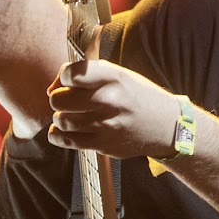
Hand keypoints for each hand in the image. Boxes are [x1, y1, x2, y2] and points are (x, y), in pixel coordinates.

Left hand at [47, 59, 179, 158]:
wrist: (166, 126)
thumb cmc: (136, 96)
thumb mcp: (118, 75)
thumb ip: (86, 74)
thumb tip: (52, 87)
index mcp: (112, 77)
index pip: (70, 74)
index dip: (64, 77)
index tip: (71, 82)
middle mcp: (108, 100)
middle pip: (58, 99)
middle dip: (59, 98)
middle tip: (68, 101)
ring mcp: (105, 125)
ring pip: (60, 120)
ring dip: (61, 117)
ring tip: (72, 116)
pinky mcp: (103, 145)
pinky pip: (65, 140)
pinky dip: (58, 135)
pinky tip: (65, 130)